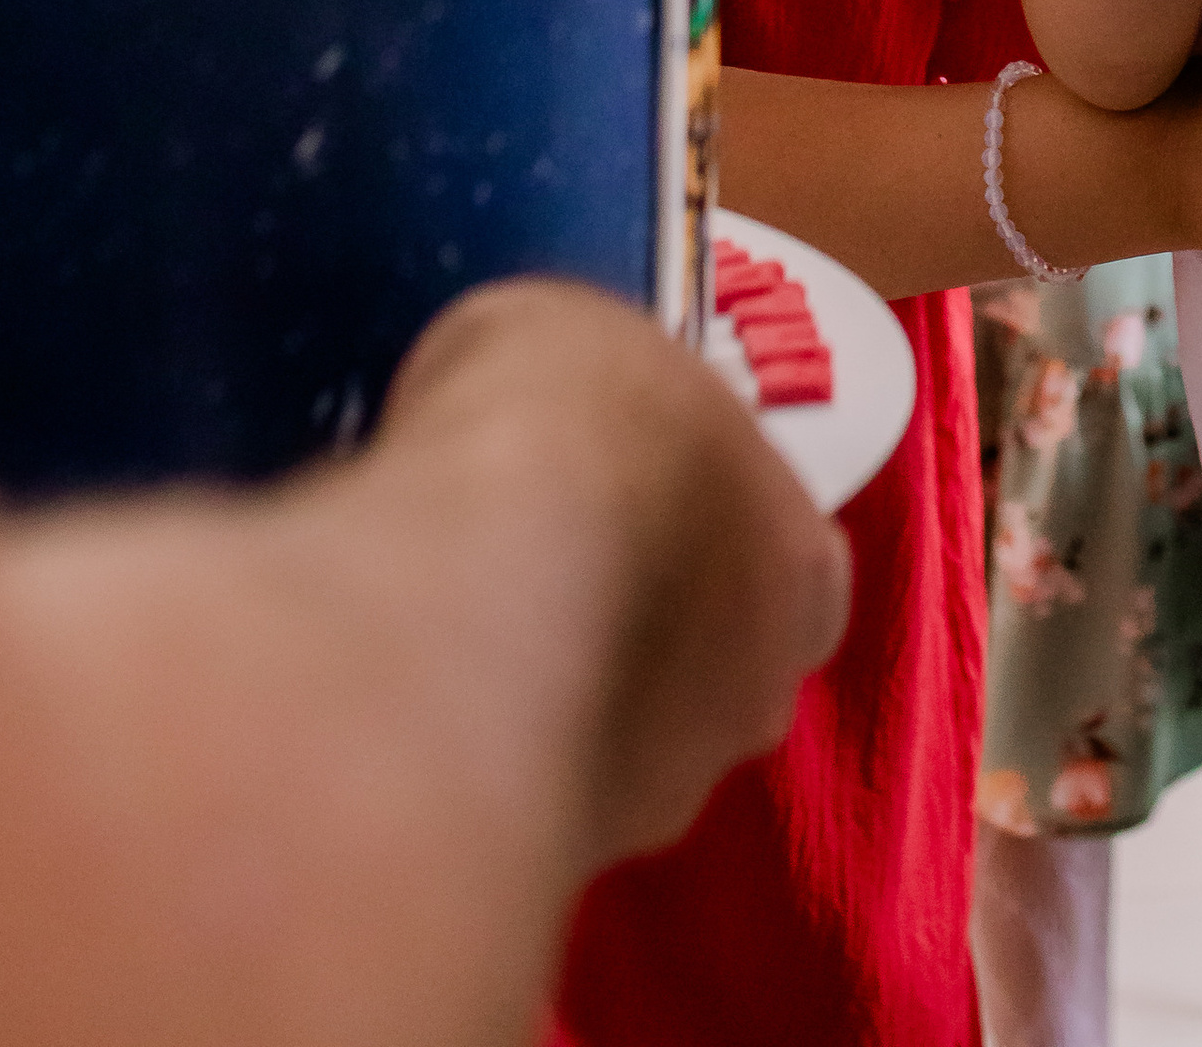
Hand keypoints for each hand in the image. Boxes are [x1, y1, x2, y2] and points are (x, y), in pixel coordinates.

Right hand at [380, 279, 849, 865]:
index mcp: (799, 565)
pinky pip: (514, 799)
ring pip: (607, 746)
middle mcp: (752, 697)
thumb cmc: (562, 427)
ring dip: (546, 702)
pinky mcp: (551, 859)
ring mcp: (653, 796)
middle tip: (532, 570)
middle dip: (628, 629)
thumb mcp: (576, 343)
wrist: (465, 587)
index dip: (700, 526)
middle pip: (700, 665)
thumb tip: (542, 435)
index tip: (623, 495)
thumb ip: (590, 415)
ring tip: (447, 637)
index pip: (781, 560)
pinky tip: (402, 706)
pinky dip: (468, 759)